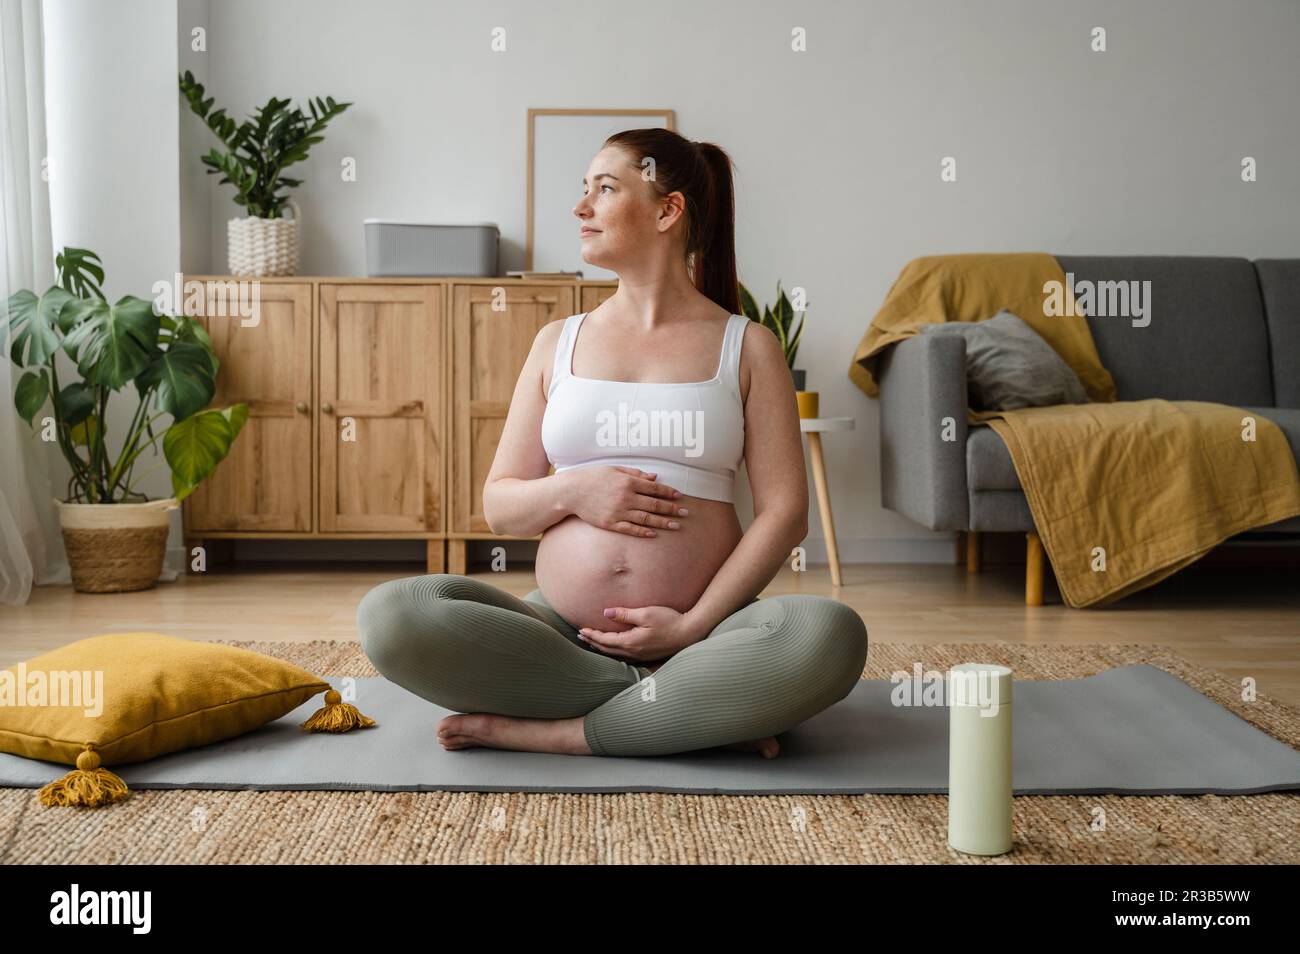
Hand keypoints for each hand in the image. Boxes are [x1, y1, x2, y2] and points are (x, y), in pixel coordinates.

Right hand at [562, 465, 690, 537]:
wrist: (571, 492)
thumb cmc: (593, 477)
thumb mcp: (615, 469)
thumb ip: (635, 473)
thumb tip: (655, 477)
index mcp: (627, 482)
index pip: (654, 488)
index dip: (669, 492)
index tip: (680, 496)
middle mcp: (625, 497)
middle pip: (654, 505)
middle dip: (671, 509)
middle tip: (685, 513)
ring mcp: (618, 512)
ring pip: (645, 519)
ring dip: (662, 522)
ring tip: (676, 526)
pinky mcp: (610, 523)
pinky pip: (630, 529)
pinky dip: (643, 532)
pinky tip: (654, 533)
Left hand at [577, 604, 707, 663]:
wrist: (689, 633)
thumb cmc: (669, 620)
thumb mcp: (646, 613)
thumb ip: (625, 614)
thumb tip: (606, 613)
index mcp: (631, 642)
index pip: (605, 640)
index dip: (592, 635)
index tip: (582, 630)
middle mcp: (633, 652)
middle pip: (607, 649)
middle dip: (593, 642)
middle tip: (581, 636)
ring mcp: (640, 655)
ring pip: (615, 654)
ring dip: (602, 648)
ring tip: (593, 642)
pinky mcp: (647, 655)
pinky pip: (624, 656)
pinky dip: (613, 652)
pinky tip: (613, 649)